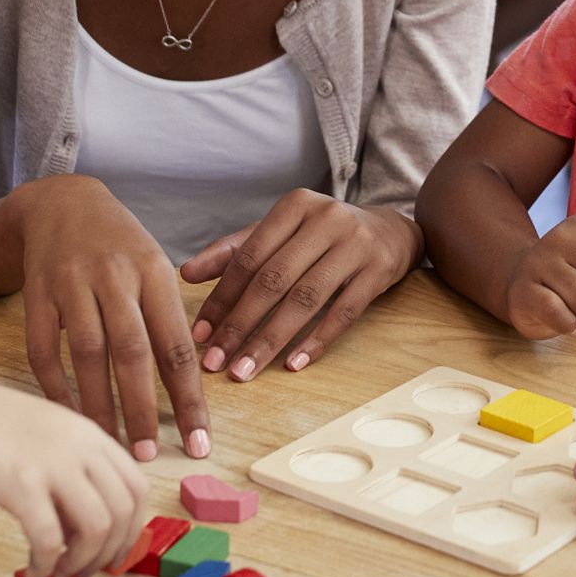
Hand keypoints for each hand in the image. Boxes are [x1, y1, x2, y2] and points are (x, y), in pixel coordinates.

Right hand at [0, 377, 148, 576]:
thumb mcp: (47, 436)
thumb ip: (74, 468)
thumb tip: (94, 523)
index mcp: (89, 433)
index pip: (137, 487)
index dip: (132, 529)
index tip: (113, 553)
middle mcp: (79, 445)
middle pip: (123, 510)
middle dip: (110, 552)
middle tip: (84, 571)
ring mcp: (50, 462)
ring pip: (97, 527)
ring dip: (82, 562)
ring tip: (59, 573)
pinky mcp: (18, 482)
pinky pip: (50, 538)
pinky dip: (47, 564)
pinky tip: (34, 571)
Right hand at [15, 175, 210, 461]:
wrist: (61, 202)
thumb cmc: (120, 245)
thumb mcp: (154, 266)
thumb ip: (170, 317)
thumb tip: (194, 381)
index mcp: (154, 273)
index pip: (178, 345)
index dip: (190, 398)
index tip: (200, 442)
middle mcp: (115, 276)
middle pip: (132, 352)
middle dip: (142, 409)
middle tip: (148, 456)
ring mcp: (73, 283)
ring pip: (88, 354)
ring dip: (99, 405)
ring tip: (110, 445)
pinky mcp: (37, 292)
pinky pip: (43, 348)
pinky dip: (54, 385)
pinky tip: (68, 415)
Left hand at [180, 191, 421, 378]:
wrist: (390, 230)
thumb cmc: (323, 235)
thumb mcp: (282, 232)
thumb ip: (235, 251)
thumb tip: (185, 274)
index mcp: (295, 206)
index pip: (249, 257)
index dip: (221, 298)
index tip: (200, 335)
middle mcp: (326, 219)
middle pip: (274, 279)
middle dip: (240, 325)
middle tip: (216, 361)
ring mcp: (356, 244)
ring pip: (306, 299)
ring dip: (271, 340)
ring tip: (246, 370)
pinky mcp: (379, 271)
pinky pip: (343, 313)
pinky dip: (316, 340)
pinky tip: (293, 364)